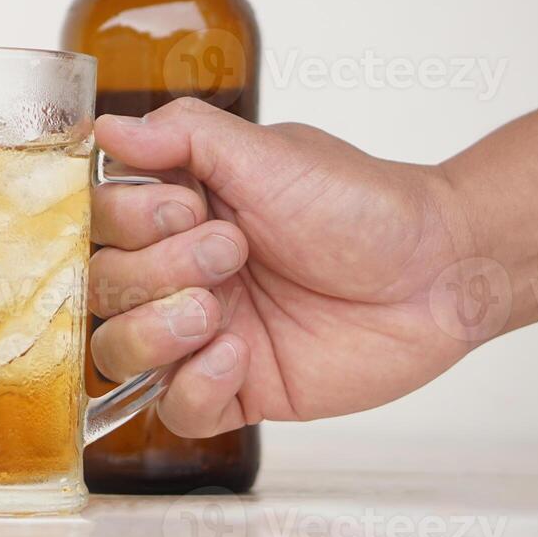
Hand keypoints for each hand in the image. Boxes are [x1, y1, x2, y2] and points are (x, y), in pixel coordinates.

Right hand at [89, 97, 479, 437]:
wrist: (438, 270)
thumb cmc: (360, 203)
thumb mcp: (268, 152)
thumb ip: (183, 135)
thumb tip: (105, 126)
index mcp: (179, 207)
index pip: (99, 221)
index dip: (128, 219)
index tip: (187, 207)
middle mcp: (180, 269)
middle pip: (101, 286)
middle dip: (154, 271)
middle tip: (230, 252)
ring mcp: (203, 332)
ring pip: (118, 352)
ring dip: (153, 333)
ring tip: (213, 313)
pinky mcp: (237, 387)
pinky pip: (177, 410)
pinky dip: (193, 388)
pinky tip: (237, 358)